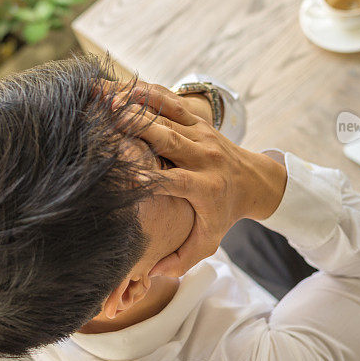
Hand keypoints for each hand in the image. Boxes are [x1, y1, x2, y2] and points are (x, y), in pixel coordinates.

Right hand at [120, 83, 286, 277]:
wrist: (254, 180)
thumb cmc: (224, 213)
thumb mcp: (209, 240)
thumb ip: (182, 259)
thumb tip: (152, 274)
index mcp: (206, 188)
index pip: (176, 181)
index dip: (150, 176)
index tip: (124, 173)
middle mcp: (204, 157)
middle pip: (168, 139)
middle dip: (137, 128)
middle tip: (106, 119)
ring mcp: (201, 134)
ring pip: (166, 115)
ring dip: (136, 104)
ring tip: (105, 98)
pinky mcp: (197, 120)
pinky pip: (171, 101)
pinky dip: (147, 92)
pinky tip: (121, 86)